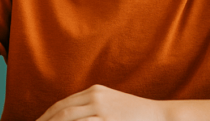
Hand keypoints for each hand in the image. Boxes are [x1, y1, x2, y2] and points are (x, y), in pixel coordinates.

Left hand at [37, 85, 164, 120]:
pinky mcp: (108, 119)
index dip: (48, 115)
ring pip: (68, 117)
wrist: (161, 115)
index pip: (63, 103)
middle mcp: (95, 96)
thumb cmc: (137, 115)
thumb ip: (93, 108)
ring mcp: (102, 108)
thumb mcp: (112, 105)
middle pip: (62, 110)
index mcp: (94, 91)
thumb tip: (73, 116)